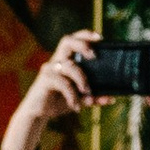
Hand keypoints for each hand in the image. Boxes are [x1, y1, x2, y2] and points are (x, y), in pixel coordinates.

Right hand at [0, 31, 96, 149]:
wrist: (38, 114)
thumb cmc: (58, 101)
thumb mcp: (79, 99)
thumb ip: (94, 97)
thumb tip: (111, 98)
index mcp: (66, 61)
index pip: (74, 40)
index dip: (86, 35)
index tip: (101, 38)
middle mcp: (57, 61)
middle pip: (67, 42)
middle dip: (82, 45)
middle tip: (93, 56)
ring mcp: (50, 70)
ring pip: (70, 66)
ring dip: (82, 79)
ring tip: (87, 93)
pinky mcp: (45, 80)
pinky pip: (63, 83)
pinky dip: (73, 95)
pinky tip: (75, 106)